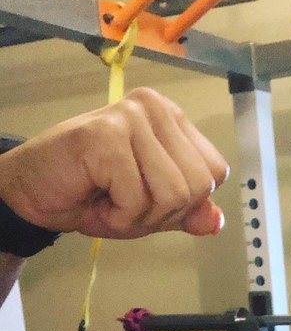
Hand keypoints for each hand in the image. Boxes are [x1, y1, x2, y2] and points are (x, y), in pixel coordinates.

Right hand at [0, 88, 228, 238]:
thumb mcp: (153, 210)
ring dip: (139, 216)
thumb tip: (216, 222)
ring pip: (174, 194)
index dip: (187, 202)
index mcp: (174, 120)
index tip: (149, 198)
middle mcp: (156, 108)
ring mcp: (131, 117)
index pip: (215, 173)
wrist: (33, 193)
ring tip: (110, 200)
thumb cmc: (94, 194)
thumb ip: (188, 212)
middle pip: (198, 186)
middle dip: (163, 212)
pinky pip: (137, 197)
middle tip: (125, 203)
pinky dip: (117, 216)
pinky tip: (95, 198)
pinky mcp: (107, 135)